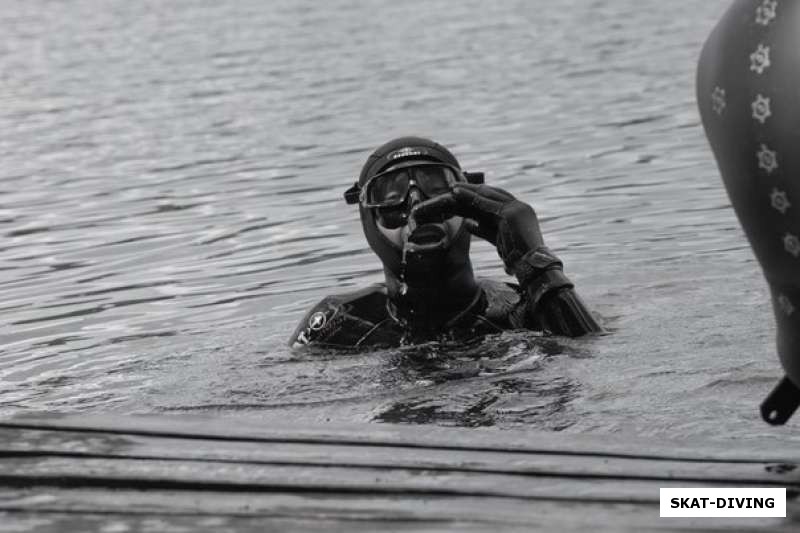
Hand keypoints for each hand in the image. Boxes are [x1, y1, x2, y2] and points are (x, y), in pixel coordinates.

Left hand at [411, 183, 545, 269]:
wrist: (534, 267)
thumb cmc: (519, 260)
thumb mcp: (498, 241)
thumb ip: (484, 230)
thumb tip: (467, 224)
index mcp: (518, 213)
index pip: (495, 201)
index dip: (478, 197)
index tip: (462, 195)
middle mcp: (519, 207)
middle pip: (492, 195)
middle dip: (473, 190)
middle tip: (455, 186)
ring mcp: (516, 208)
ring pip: (488, 195)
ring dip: (469, 191)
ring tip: (453, 188)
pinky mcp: (511, 213)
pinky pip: (486, 203)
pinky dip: (470, 197)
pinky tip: (457, 194)